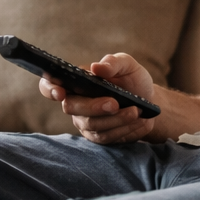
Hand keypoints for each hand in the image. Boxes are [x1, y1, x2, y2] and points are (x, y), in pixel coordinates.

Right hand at [38, 52, 156, 144]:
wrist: (149, 101)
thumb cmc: (133, 79)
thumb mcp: (128, 65)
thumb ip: (114, 63)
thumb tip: (97, 67)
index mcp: (77, 81)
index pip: (50, 84)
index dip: (50, 88)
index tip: (61, 93)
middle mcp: (76, 102)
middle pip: (72, 108)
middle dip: (93, 107)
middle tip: (115, 103)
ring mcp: (85, 121)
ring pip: (92, 125)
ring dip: (115, 119)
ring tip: (136, 111)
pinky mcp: (99, 136)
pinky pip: (106, 137)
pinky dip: (124, 129)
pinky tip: (139, 121)